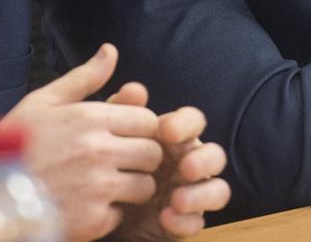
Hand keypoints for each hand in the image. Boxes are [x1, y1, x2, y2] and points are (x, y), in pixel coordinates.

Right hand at [0, 44, 162, 241]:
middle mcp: (97, 151)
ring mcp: (96, 187)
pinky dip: (108, 215)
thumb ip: (84, 78)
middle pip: (153, 153)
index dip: (140, 129)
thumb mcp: (43, 102)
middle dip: (141, 158)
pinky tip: (86, 207)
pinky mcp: (91, 221)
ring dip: (131, 188)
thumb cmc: (12, 147)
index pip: (148, 120)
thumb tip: (111, 50)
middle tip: (119, 163)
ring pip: (145, 186)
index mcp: (89, 118)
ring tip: (104, 186)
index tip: (125, 137)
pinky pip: (122, 216)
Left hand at [107, 83, 231, 238]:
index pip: (193, 121)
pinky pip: (197, 223)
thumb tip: (135, 88)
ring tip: (176, 199)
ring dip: (202, 194)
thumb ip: (120, 111)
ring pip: (218, 190)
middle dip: (204, 160)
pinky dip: (186, 220)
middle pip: (215, 155)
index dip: (186, 123)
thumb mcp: (105, 136)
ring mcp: (190, 194)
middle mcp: (188, 163)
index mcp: (174, 139)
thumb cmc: (103, 164)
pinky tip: (166, 219)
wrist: (92, 208)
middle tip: (185, 167)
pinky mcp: (184, 222)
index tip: (166, 131)